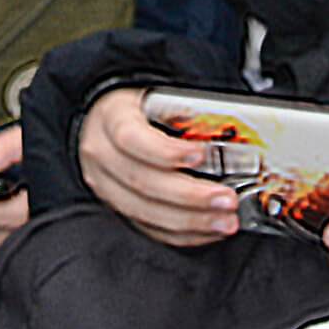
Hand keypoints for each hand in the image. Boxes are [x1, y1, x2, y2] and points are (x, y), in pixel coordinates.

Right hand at [78, 87, 238, 247]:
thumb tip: (225, 128)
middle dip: (190, 195)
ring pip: (146, 211)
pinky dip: (183, 233)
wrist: (109, 121)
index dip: (166, 151)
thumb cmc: (140, 105)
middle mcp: (102, 154)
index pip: (132, 137)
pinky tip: (209, 229)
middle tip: (226, 198)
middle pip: (143, 182)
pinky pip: (150, 228)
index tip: (200, 155)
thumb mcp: (156, 94)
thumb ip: (184, 110)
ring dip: (191, 220)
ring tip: (225, 220)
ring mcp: (106, 185)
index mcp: (111, 117)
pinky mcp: (118, 208)